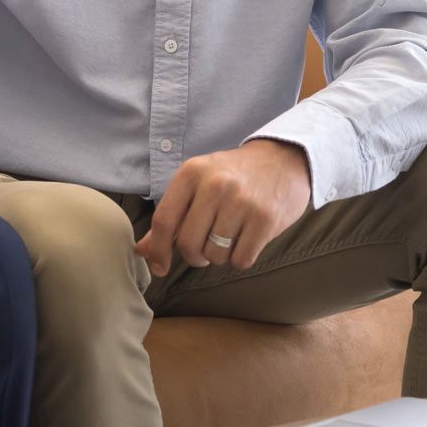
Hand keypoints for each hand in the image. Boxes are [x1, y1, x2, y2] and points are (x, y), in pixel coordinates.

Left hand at [134, 139, 311, 275]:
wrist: (283, 159)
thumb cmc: (233, 176)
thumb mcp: (197, 183)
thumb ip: (171, 216)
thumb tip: (143, 251)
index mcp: (191, 173)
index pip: (164, 220)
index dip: (158, 250)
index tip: (159, 267)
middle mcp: (215, 185)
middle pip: (188, 243)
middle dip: (194, 257)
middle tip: (204, 250)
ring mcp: (242, 201)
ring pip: (215, 255)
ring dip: (219, 256)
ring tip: (229, 237)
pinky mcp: (266, 218)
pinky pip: (241, 259)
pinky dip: (240, 258)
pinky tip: (246, 239)